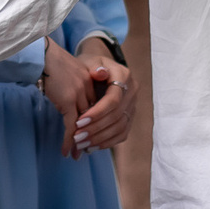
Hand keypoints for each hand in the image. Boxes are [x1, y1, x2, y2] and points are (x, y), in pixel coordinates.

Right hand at [39, 38, 96, 158]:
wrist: (42, 55)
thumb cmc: (50, 62)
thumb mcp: (67, 73)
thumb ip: (73, 86)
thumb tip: (69, 103)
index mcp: (90, 79)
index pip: (96, 105)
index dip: (93, 122)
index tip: (91, 134)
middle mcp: (88, 87)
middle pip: (92, 117)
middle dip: (90, 135)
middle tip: (87, 150)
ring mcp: (80, 94)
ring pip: (84, 123)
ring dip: (80, 142)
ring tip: (77, 155)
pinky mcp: (69, 100)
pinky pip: (71, 125)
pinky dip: (68, 140)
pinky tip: (65, 150)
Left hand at [74, 38, 133, 153]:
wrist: (98, 69)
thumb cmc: (90, 65)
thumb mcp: (89, 61)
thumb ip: (94, 67)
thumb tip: (100, 73)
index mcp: (124, 76)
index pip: (113, 99)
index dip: (97, 113)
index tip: (78, 122)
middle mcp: (132, 91)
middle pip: (117, 116)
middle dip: (95, 129)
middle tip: (76, 137)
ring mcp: (133, 105)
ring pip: (120, 127)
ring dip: (100, 138)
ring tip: (81, 144)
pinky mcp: (130, 117)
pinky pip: (122, 134)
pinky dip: (107, 142)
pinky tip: (91, 147)